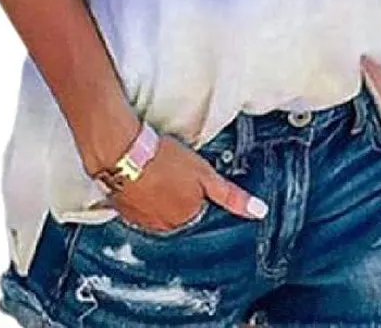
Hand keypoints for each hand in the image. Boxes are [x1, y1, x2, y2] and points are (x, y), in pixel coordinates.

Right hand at [95, 134, 268, 232]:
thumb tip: (259, 212)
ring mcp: (141, 219)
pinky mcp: (121, 209)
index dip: (193, 183)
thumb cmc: (165, 160)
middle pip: (176, 208)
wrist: (125, 153)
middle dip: (175, 190)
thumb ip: (231, 196)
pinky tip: (136, 175)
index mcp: (186, 218)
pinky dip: (136, 192)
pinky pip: (134, 203)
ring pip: (155, 206)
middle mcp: (164, 226)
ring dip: (155, 192)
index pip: (197, 204)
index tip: (186, 170)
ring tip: (151, 169)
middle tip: (169, 168)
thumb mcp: (206, 174)